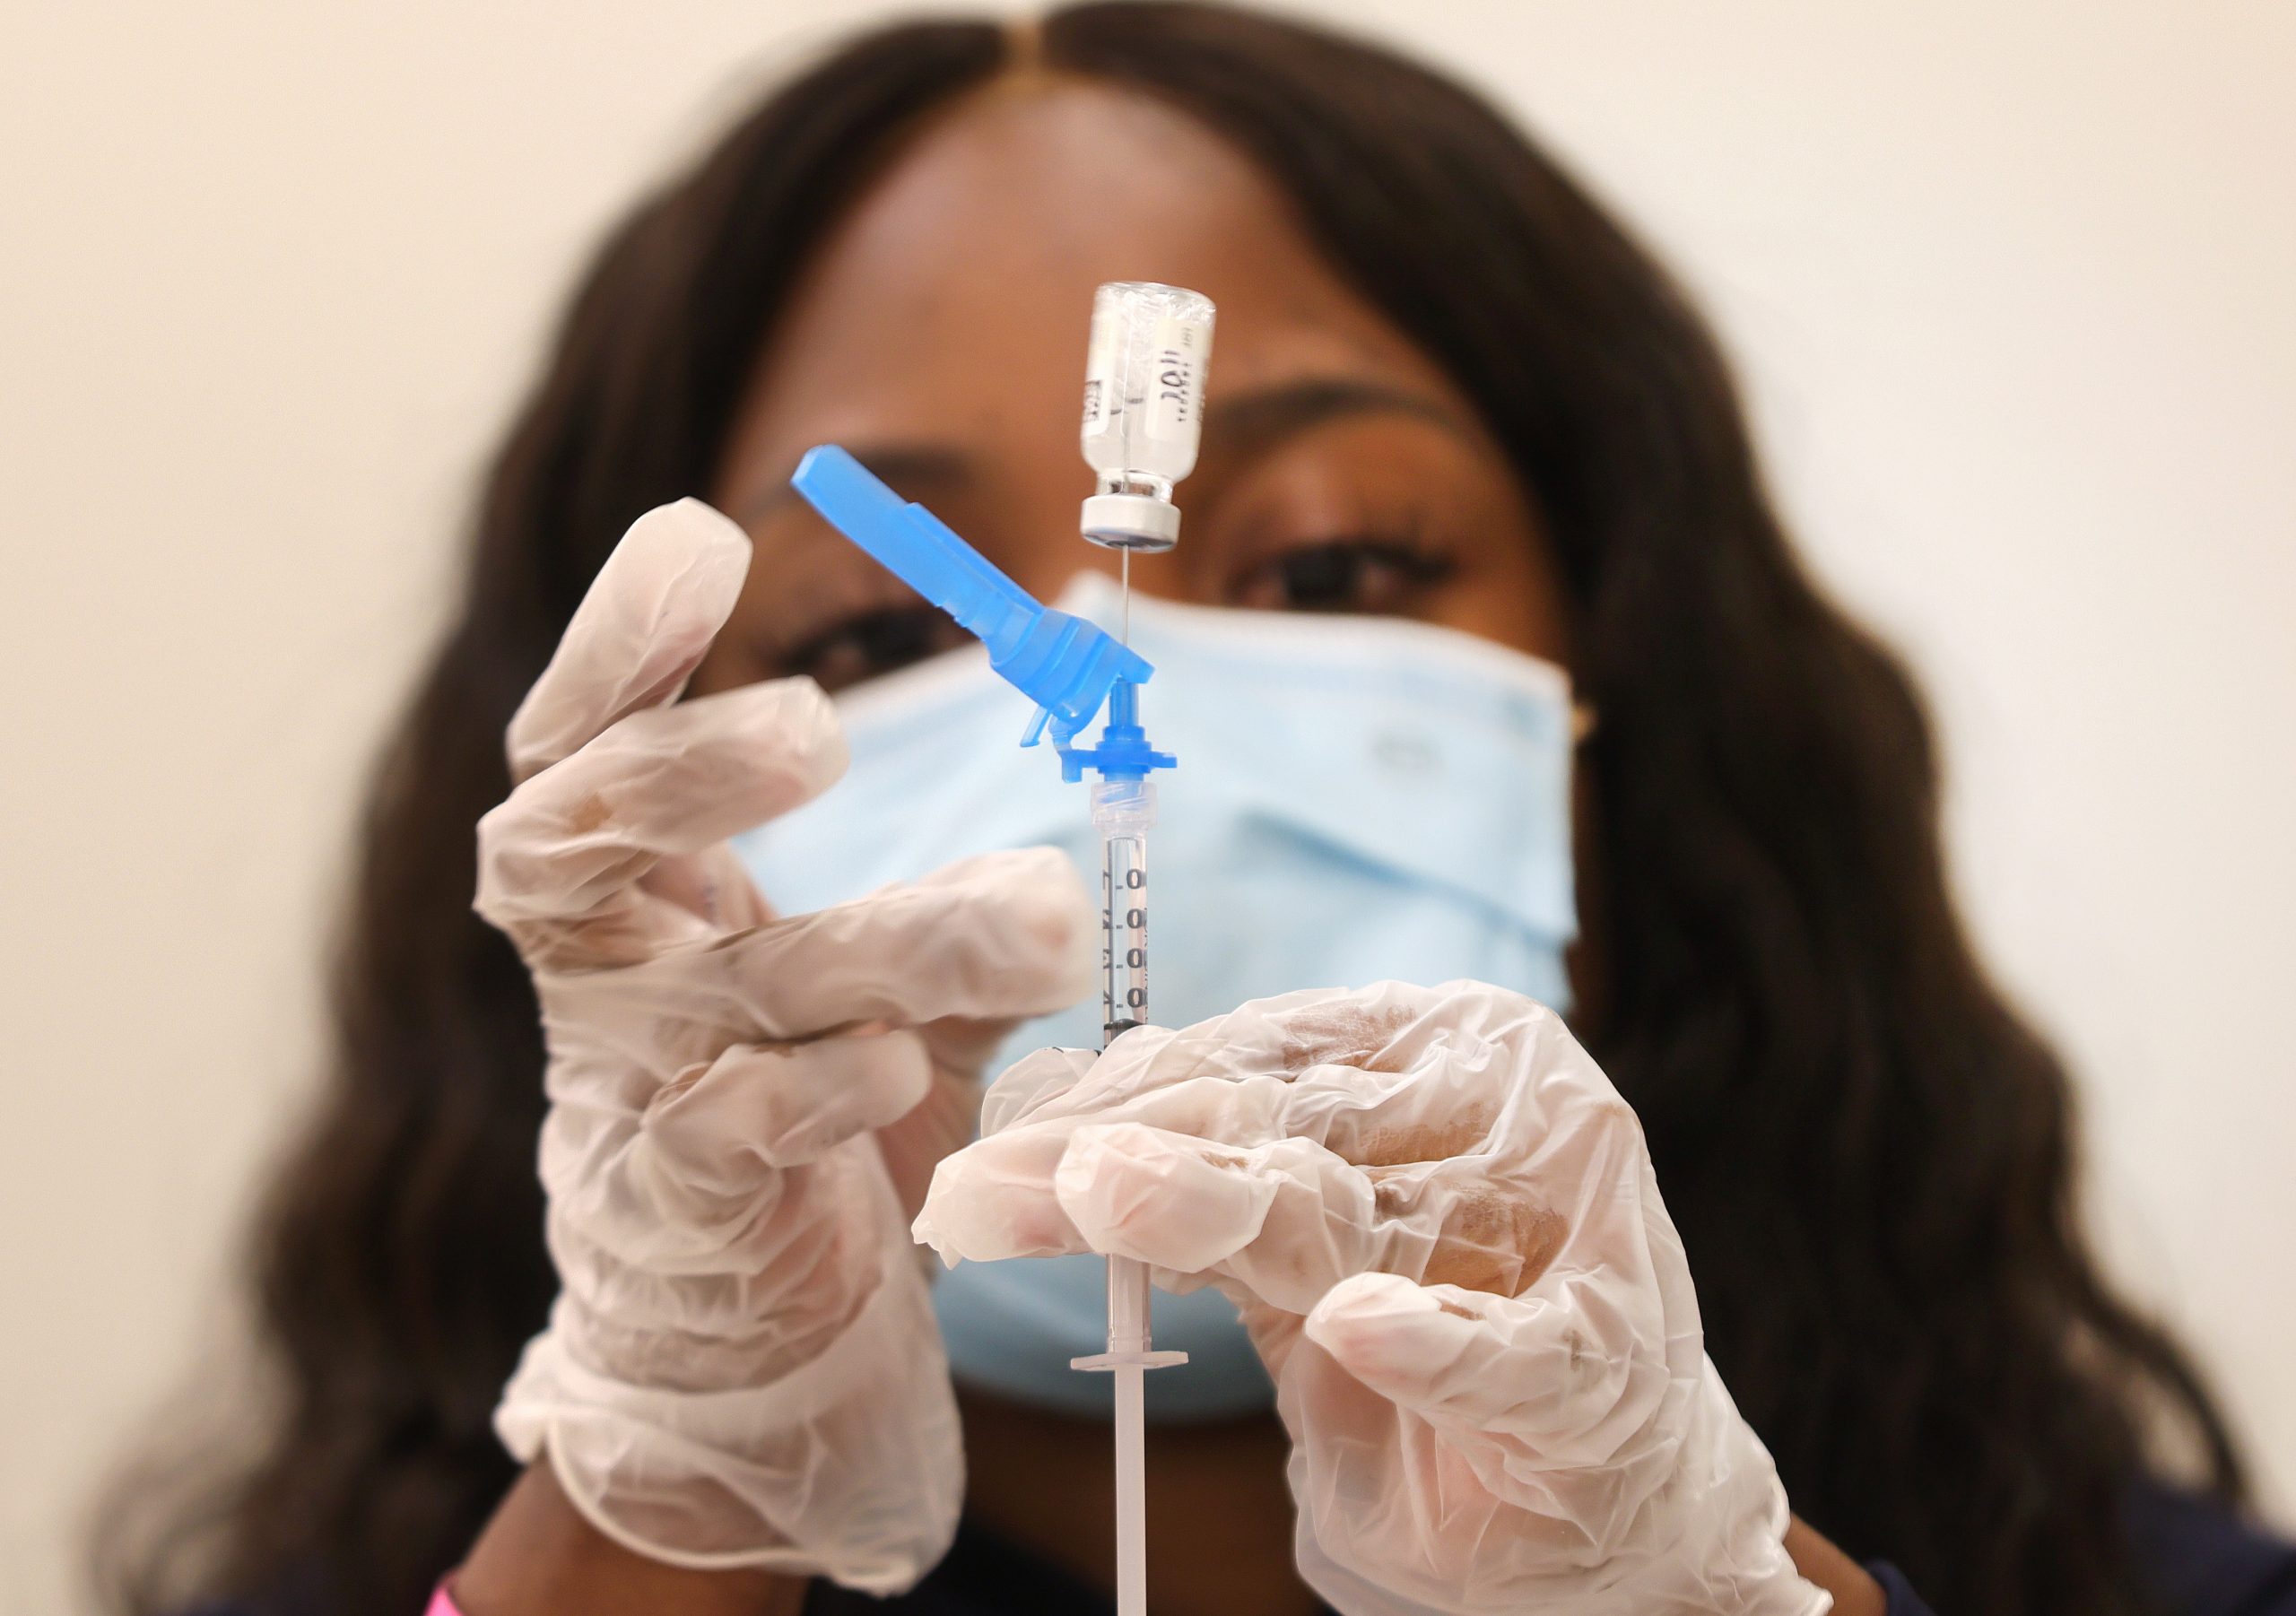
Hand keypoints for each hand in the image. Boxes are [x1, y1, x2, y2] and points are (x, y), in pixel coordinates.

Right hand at [473, 499, 1093, 1590]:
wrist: (743, 1322)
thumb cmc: (811, 1105)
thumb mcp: (890, 977)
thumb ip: (970, 892)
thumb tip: (1091, 770)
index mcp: (636, 884)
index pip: (585, 741)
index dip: (618, 641)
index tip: (699, 537)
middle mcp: (604, 968)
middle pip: (572, 839)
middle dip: (682, 770)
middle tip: (815, 728)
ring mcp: (629, 1089)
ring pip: (723, 990)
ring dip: (886, 941)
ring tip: (1035, 910)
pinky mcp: (677, 1207)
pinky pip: (726, 1136)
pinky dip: (814, 1093)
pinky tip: (896, 1059)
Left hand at [913, 981, 1827, 1615]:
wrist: (1604, 1499)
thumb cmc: (1439, 1344)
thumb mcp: (1301, 1266)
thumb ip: (1214, 1191)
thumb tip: (1051, 1121)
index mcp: (1429, 1052)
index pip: (1244, 1057)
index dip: (1108, 1095)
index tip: (985, 1143)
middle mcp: (1499, 1111)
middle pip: (1273, 1123)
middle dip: (1114, 1155)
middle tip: (983, 1186)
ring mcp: (1564, 1233)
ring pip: (1353, 1216)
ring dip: (1218, 1208)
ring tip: (1106, 1197)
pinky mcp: (1602, 1367)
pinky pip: (1506, 1355)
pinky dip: (1435, 1346)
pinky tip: (1365, 1332)